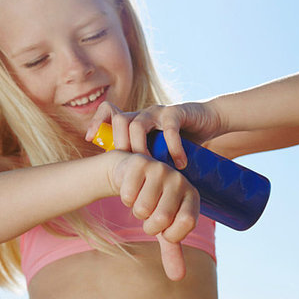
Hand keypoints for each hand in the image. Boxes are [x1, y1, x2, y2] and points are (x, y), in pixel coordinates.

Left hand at [86, 101, 222, 168]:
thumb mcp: (159, 150)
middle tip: (130, 170)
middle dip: (121, 145)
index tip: (90, 139)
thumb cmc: (181, 140)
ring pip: (138, 124)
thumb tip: (127, 186)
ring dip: (141, 148)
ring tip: (150, 168)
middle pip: (120, 122)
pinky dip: (173, 147)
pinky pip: (170, 128)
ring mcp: (158, 112)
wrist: (208, 122)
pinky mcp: (177, 112)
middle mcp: (143, 114)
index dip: (97, 121)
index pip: (110, 113)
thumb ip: (144, 161)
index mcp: (135, 122)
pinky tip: (179, 164)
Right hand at [104, 150, 200, 280]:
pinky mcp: (141, 164)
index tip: (165, 229)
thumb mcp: (164, 228)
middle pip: (161, 219)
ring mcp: (160, 169)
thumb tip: (178, 278)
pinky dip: (125, 198)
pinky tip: (132, 189)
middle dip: (149, 225)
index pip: (186, 223)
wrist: (131, 175)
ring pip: (142, 208)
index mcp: (192, 195)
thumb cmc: (153, 204)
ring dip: (136, 211)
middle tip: (149, 216)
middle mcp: (180, 180)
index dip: (171, 233)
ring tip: (141, 199)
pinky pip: (128, 196)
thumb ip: (172, 251)